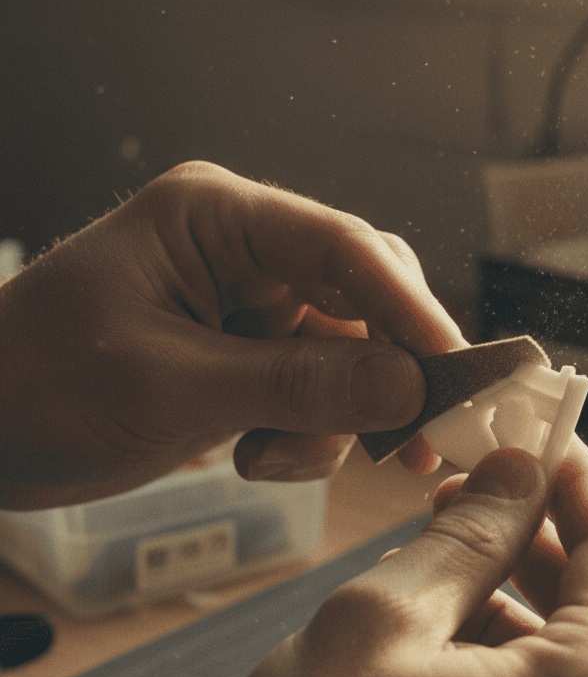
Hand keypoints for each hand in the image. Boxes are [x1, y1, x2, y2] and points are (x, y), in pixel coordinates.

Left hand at [0, 161, 466, 508]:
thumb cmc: (32, 387)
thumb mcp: (169, 388)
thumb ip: (297, 385)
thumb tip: (409, 388)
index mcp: (217, 217)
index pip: (345, 246)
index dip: (410, 308)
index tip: (455, 372)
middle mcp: (246, 251)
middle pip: (365, 294)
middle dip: (390, 369)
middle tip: (414, 440)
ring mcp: (251, 305)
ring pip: (351, 352)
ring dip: (338, 415)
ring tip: (277, 459)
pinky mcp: (250, 356)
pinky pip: (319, 390)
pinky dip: (308, 435)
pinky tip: (256, 458)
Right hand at [170, 442, 587, 676]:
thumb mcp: (388, 616)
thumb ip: (470, 533)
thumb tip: (514, 475)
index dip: (577, 481)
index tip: (543, 437)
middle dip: (534, 533)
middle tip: (475, 480)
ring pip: (567, 654)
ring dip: (510, 591)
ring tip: (437, 546)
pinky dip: (503, 653)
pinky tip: (439, 621)